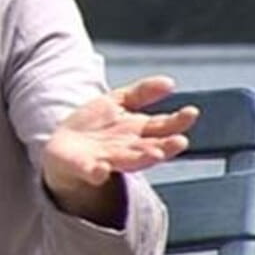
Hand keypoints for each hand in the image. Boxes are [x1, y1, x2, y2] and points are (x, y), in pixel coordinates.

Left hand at [42, 76, 198, 222]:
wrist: (64, 145)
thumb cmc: (96, 124)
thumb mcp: (118, 101)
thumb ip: (142, 92)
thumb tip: (169, 82)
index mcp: (139, 131)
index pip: (163, 127)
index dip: (177, 121)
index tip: (191, 112)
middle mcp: (130, 148)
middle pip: (153, 147)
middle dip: (167, 146)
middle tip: (180, 141)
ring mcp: (110, 159)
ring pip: (130, 161)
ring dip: (143, 158)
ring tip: (154, 154)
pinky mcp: (87, 168)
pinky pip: (93, 172)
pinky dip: (97, 172)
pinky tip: (101, 168)